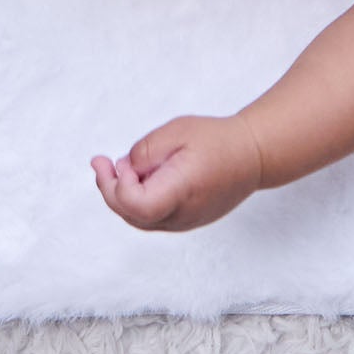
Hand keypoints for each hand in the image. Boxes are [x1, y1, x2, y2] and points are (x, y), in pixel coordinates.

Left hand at [91, 114, 265, 231]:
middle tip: (101, 162)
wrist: (252, 156)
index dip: (119, 185)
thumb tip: (125, 169)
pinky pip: (152, 218)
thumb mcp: (176, 131)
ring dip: (121, 196)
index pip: (137, 205)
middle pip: (132, 216)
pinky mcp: (186, 221)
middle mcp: (182, 214)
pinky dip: (136, 201)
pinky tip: (137, 179)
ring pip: (139, 220)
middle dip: (109, 189)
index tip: (123, 162)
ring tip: (119, 168)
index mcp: (182, 190)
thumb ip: (145, 151)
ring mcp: (185, 222)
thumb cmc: (217, 140)